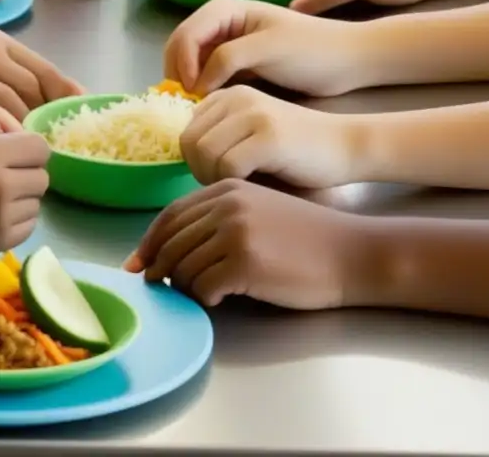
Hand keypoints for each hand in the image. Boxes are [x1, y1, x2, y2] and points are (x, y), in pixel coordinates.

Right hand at [0, 128, 50, 265]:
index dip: (29, 148)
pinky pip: (28, 227)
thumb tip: (12, 131)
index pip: (40, 147)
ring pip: (36, 203)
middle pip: (42, 176)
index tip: (14, 153)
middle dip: (27, 173)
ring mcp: (1, 217)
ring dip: (22, 199)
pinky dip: (17, 221)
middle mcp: (1, 184)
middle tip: (4, 176)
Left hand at [122, 179, 369, 308]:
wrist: (350, 253)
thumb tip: (165, 251)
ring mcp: (235, 232)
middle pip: (171, 242)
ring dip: (186, 288)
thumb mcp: (256, 212)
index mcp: (225, 190)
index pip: (170, 215)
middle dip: (160, 269)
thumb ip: (215, 221)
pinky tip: (221, 300)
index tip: (138, 264)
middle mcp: (226, 206)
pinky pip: (203, 287)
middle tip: (160, 288)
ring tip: (203, 294)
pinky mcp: (245, 262)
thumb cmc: (304, 239)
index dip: (149, 242)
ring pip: (183, 267)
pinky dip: (204, 299)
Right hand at [163, 0, 367, 97]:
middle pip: (179, 46)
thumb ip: (228, 58)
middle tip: (188, 104)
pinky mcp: (233, 64)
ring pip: (188, 63)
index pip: (186, 34)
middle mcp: (219, 23)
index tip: (193, 93)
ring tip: (197, 108)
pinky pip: (203, 76)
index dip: (183, 63)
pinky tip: (209, 107)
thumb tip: (196, 84)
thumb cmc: (311, 50)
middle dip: (178, 73)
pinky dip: (199, 90)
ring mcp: (224, 44)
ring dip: (186, 84)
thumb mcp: (268, 48)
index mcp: (225, 9)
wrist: (344, 62)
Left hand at [181, 87, 356, 188]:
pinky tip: (253, 184)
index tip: (217, 173)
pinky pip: (228, 166)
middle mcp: (237, 98)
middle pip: (189, 142)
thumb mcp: (252, 132)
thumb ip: (221, 136)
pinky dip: (234, 183)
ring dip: (213, 178)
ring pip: (204, 153)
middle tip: (223, 183)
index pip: (186, 131)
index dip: (195, 160)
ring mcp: (253, 115)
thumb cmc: (297, 147)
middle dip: (199, 171)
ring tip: (236, 184)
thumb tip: (186, 157)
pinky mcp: (268, 136)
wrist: (345, 145)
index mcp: (229, 95)